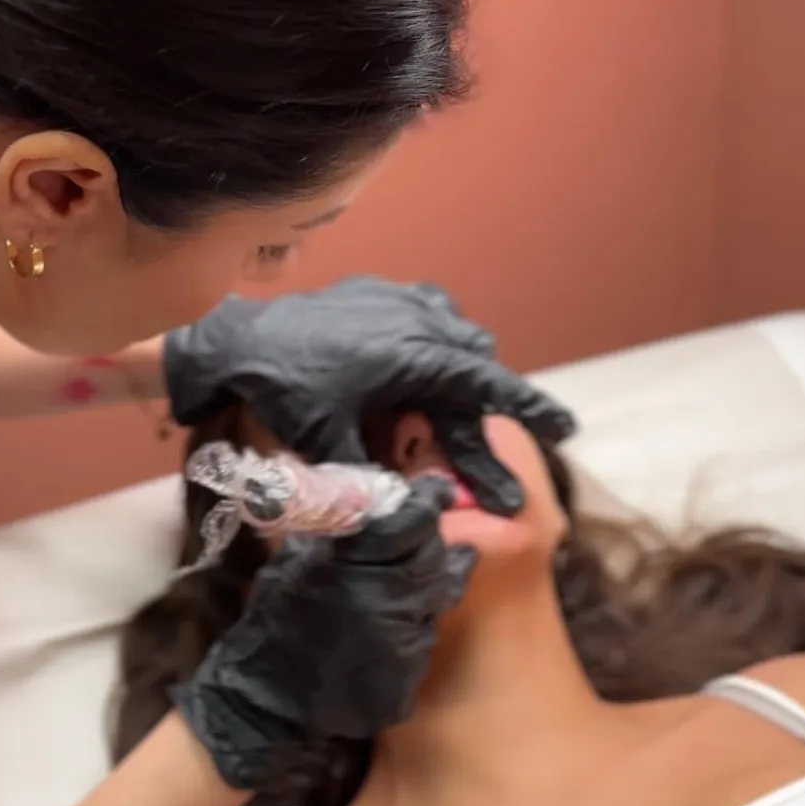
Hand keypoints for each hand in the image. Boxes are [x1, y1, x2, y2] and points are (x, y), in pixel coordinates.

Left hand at [163, 278, 574, 516]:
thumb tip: (409, 514)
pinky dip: (437, 334)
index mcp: (414, 357)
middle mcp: (415, 320)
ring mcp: (397, 299)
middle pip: (474, 363)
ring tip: (467, 398)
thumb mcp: (331, 445)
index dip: (528, 407)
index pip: (486, 385)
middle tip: (507, 429)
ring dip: (464, 365)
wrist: (238, 339)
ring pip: (455, 332)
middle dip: (491, 399)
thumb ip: (375, 480)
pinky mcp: (376, 291)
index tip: (566, 426)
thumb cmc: (286, 391)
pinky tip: (426, 354)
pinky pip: (427, 309)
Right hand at [174, 477, 471, 789]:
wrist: (262, 704)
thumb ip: (337, 532)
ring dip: (424, 587)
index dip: (427, 502)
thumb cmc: (271, 624)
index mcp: (362, 566)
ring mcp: (407, 648)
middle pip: (433, 559)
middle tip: (418, 535)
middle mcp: (394, 603)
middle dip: (429, 544)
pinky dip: (411, 629)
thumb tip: (370, 504)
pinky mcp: (408, 683)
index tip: (435, 489)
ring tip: (405, 581)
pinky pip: (422, 643)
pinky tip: (390, 627)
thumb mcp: (294, 562)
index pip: (415, 522)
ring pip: (436, 602)